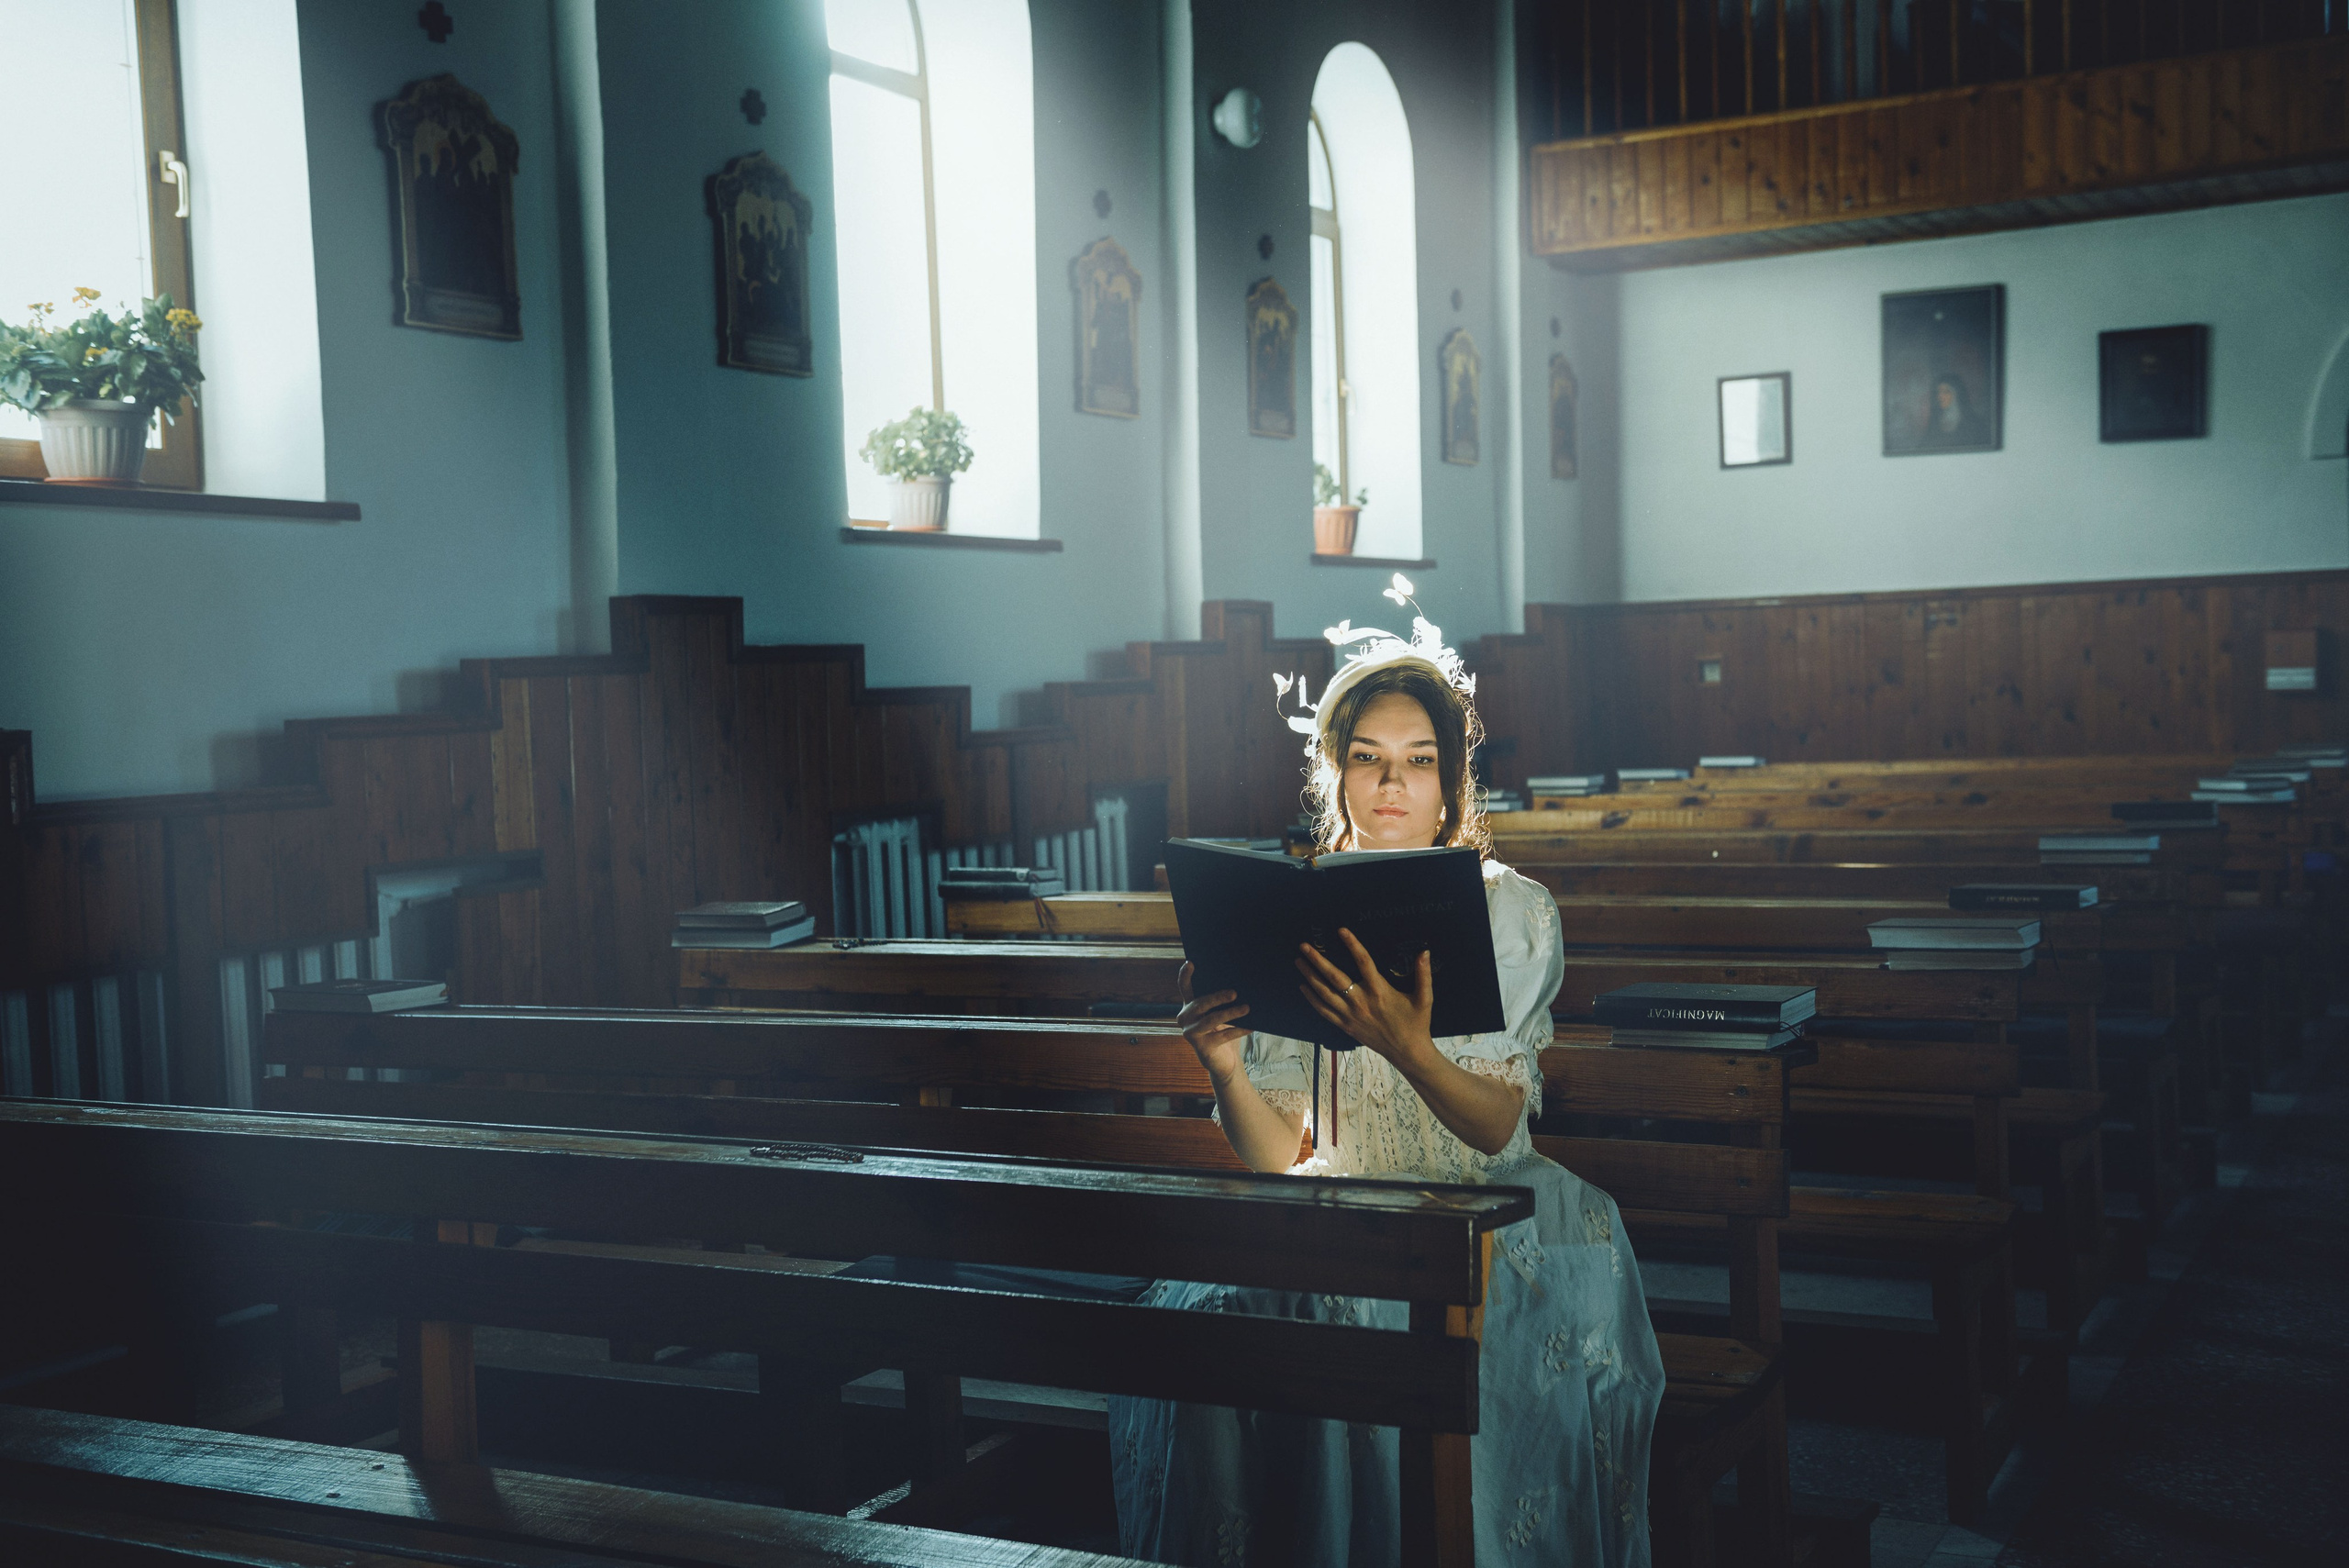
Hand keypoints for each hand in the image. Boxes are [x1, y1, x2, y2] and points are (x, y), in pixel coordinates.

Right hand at [1175, 960, 1249, 1080]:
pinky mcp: (1202, 1047)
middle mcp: (1185, 1018)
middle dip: (1217, 997)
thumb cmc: (1222, 1031)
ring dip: (1231, 1013)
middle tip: (1234, 993)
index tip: (1190, 963)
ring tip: (1246, 1008)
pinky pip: (1222, 1036)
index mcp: (1189, 1006)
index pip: (1184, 988)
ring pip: (1211, 1020)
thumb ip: (1221, 1001)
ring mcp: (1191, 1033)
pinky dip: (1238, 1030)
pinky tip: (1250, 1027)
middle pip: (1200, 1003)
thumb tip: (1239, 986)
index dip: (1185, 975)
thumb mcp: (1219, 1013)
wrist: (1222, 1061)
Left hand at [1296, 930, 1434, 1070]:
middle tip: (1304, 946)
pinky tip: (1303, 987)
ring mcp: (1351, 1015)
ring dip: (1310, 976)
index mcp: (1380, 991)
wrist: (1408, 1052)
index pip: (1364, 961)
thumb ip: (1423, 974)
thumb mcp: (1424, 998)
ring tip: (1299, 961)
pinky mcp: (1346, 1025)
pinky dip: (1312, 999)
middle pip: (1334, 977)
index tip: (1341, 931)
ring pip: (1324, 993)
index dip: (1352, 945)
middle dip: (1317, 960)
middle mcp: (1362, 1001)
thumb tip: (1425, 951)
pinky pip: (1324, 1011)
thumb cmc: (1416, 1023)